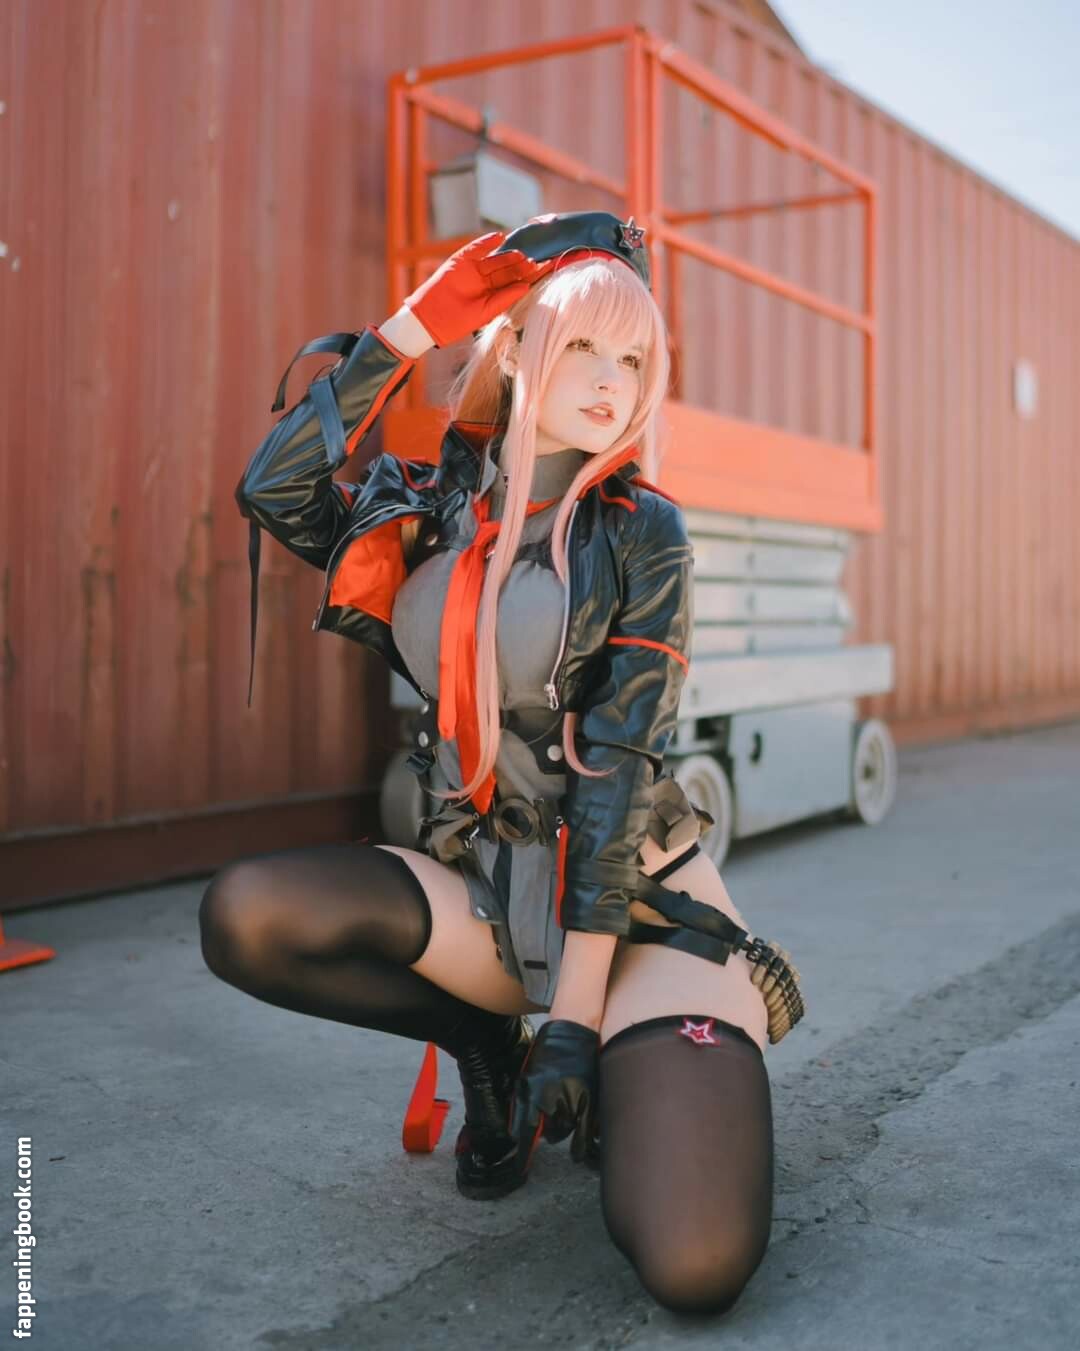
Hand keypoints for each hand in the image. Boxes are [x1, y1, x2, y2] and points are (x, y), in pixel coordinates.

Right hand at [403, 230, 554, 348]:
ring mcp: (475, 269)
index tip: (548, 269)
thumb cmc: (458, 322)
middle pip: (510, 268)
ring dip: (509, 255)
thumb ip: (505, 298)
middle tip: (539, 260)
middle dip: (523, 264)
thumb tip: (526, 286)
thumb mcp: (486, 312)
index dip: (532, 275)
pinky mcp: (461, 261)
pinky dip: (486, 242)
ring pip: (496, 259)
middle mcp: (487, 280)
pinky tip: (499, 238)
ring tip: (522, 254)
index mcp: (495, 294)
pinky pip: (476, 249)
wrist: (431, 319)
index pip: (517, 282)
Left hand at [509, 1019, 599, 1169]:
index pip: (524, 1130)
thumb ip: (523, 1103)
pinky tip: (578, 1153)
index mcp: (529, 1092)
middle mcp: (547, 1098)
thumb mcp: (528, 1075)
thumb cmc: (549, 1052)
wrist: (573, 1029)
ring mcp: (569, 1100)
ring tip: (568, 1103)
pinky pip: (583, 1133)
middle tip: (553, 1112)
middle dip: (548, 1129)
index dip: (523, 1152)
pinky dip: (580, 1146)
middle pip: (547, 1133)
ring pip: (565, 1130)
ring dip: (564, 1125)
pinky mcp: (587, 1100)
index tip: (521, 1166)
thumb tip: (519, 1131)